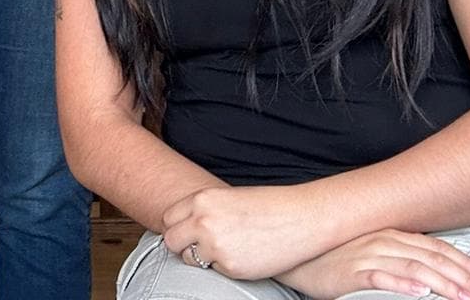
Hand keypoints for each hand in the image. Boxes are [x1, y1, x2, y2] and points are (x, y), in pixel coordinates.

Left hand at [161, 184, 329, 279]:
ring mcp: (215, 245)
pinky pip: (213, 270)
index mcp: (202, 200)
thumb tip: (185, 226)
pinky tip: (242, 255)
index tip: (186, 232)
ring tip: (224, 249)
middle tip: (198, 246)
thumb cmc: (268, 206)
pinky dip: (223, 266)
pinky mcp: (229, 266)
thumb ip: (204, 210)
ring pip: (188, 258)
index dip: (178, 227)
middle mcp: (203, 221)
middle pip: (171, 240)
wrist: (301, 218)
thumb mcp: (228, 198)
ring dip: (200, 257)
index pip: (169, 218)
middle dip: (181, 244)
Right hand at [277, 229, 469, 299]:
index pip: (437, 248)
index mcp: (392, 235)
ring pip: (416, 270)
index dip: (465, 264)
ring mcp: (368, 256)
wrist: (298, 256)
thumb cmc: (336, 257)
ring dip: (445, 285)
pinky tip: (421, 295)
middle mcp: (384, 242)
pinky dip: (403, 286)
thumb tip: (433, 272)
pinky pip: (382, 279)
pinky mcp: (353, 274)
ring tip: (465, 299)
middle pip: (433, 260)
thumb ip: (401, 257)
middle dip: (465, 279)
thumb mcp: (373, 251)